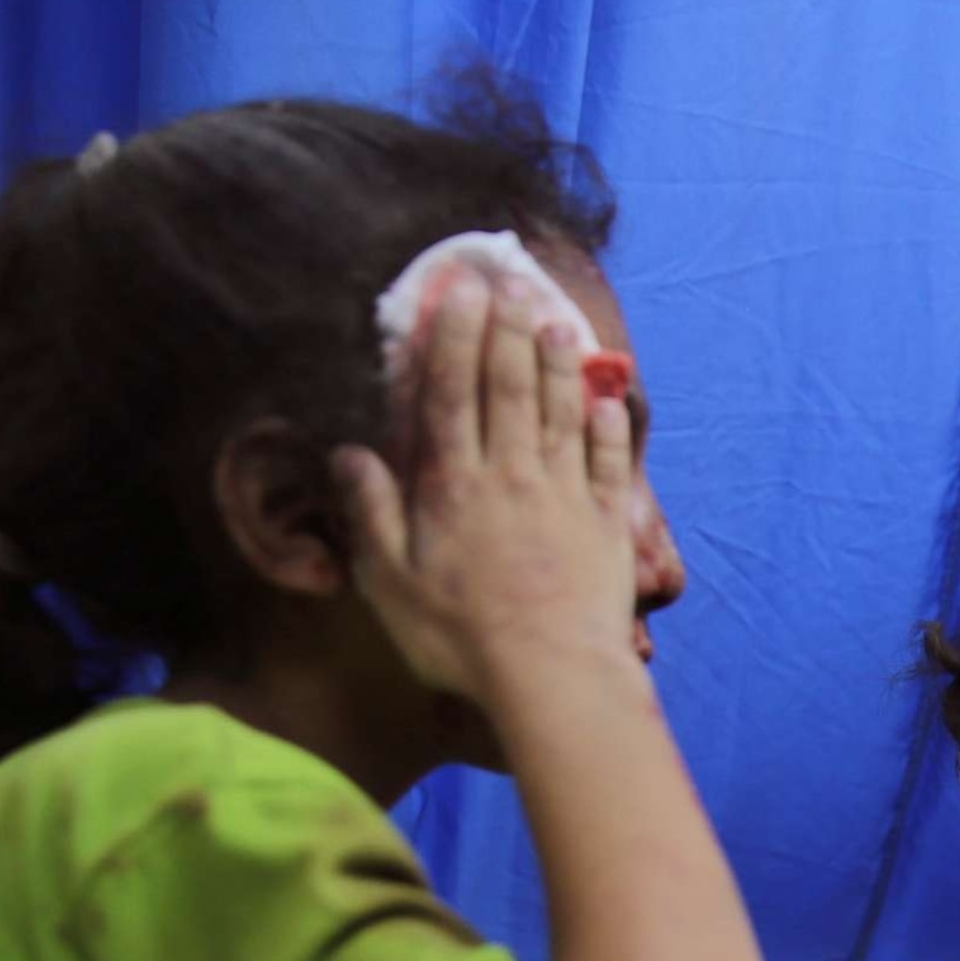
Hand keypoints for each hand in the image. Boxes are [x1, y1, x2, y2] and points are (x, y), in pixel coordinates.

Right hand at [331, 268, 638, 703]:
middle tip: (510, 283)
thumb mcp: (391, 583)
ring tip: (556, 321)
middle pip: (509, 389)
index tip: (458, 293)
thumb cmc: (460, 638)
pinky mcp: (608, 527)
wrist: (552, 677)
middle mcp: (512, 478)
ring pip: (561, 415)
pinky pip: (610, 466)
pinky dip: (608, 431)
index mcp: (454, 487)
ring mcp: (565, 497)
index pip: (451, 397)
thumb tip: (349, 452)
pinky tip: (606, 403)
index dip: (454, 340)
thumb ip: (372, 513)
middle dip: (507, 332)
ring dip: (557, 366)